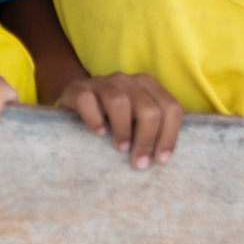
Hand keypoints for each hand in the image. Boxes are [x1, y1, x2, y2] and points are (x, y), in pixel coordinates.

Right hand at [58, 71, 182, 169]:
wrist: (73, 110)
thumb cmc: (110, 122)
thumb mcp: (136, 123)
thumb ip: (153, 130)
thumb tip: (167, 158)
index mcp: (146, 86)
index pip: (170, 108)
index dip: (169, 135)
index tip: (161, 160)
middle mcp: (126, 80)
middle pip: (148, 108)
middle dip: (147, 139)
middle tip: (139, 163)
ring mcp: (100, 82)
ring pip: (119, 102)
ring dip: (123, 130)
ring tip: (121, 149)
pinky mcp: (76, 88)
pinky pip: (87, 100)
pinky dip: (94, 119)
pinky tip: (99, 133)